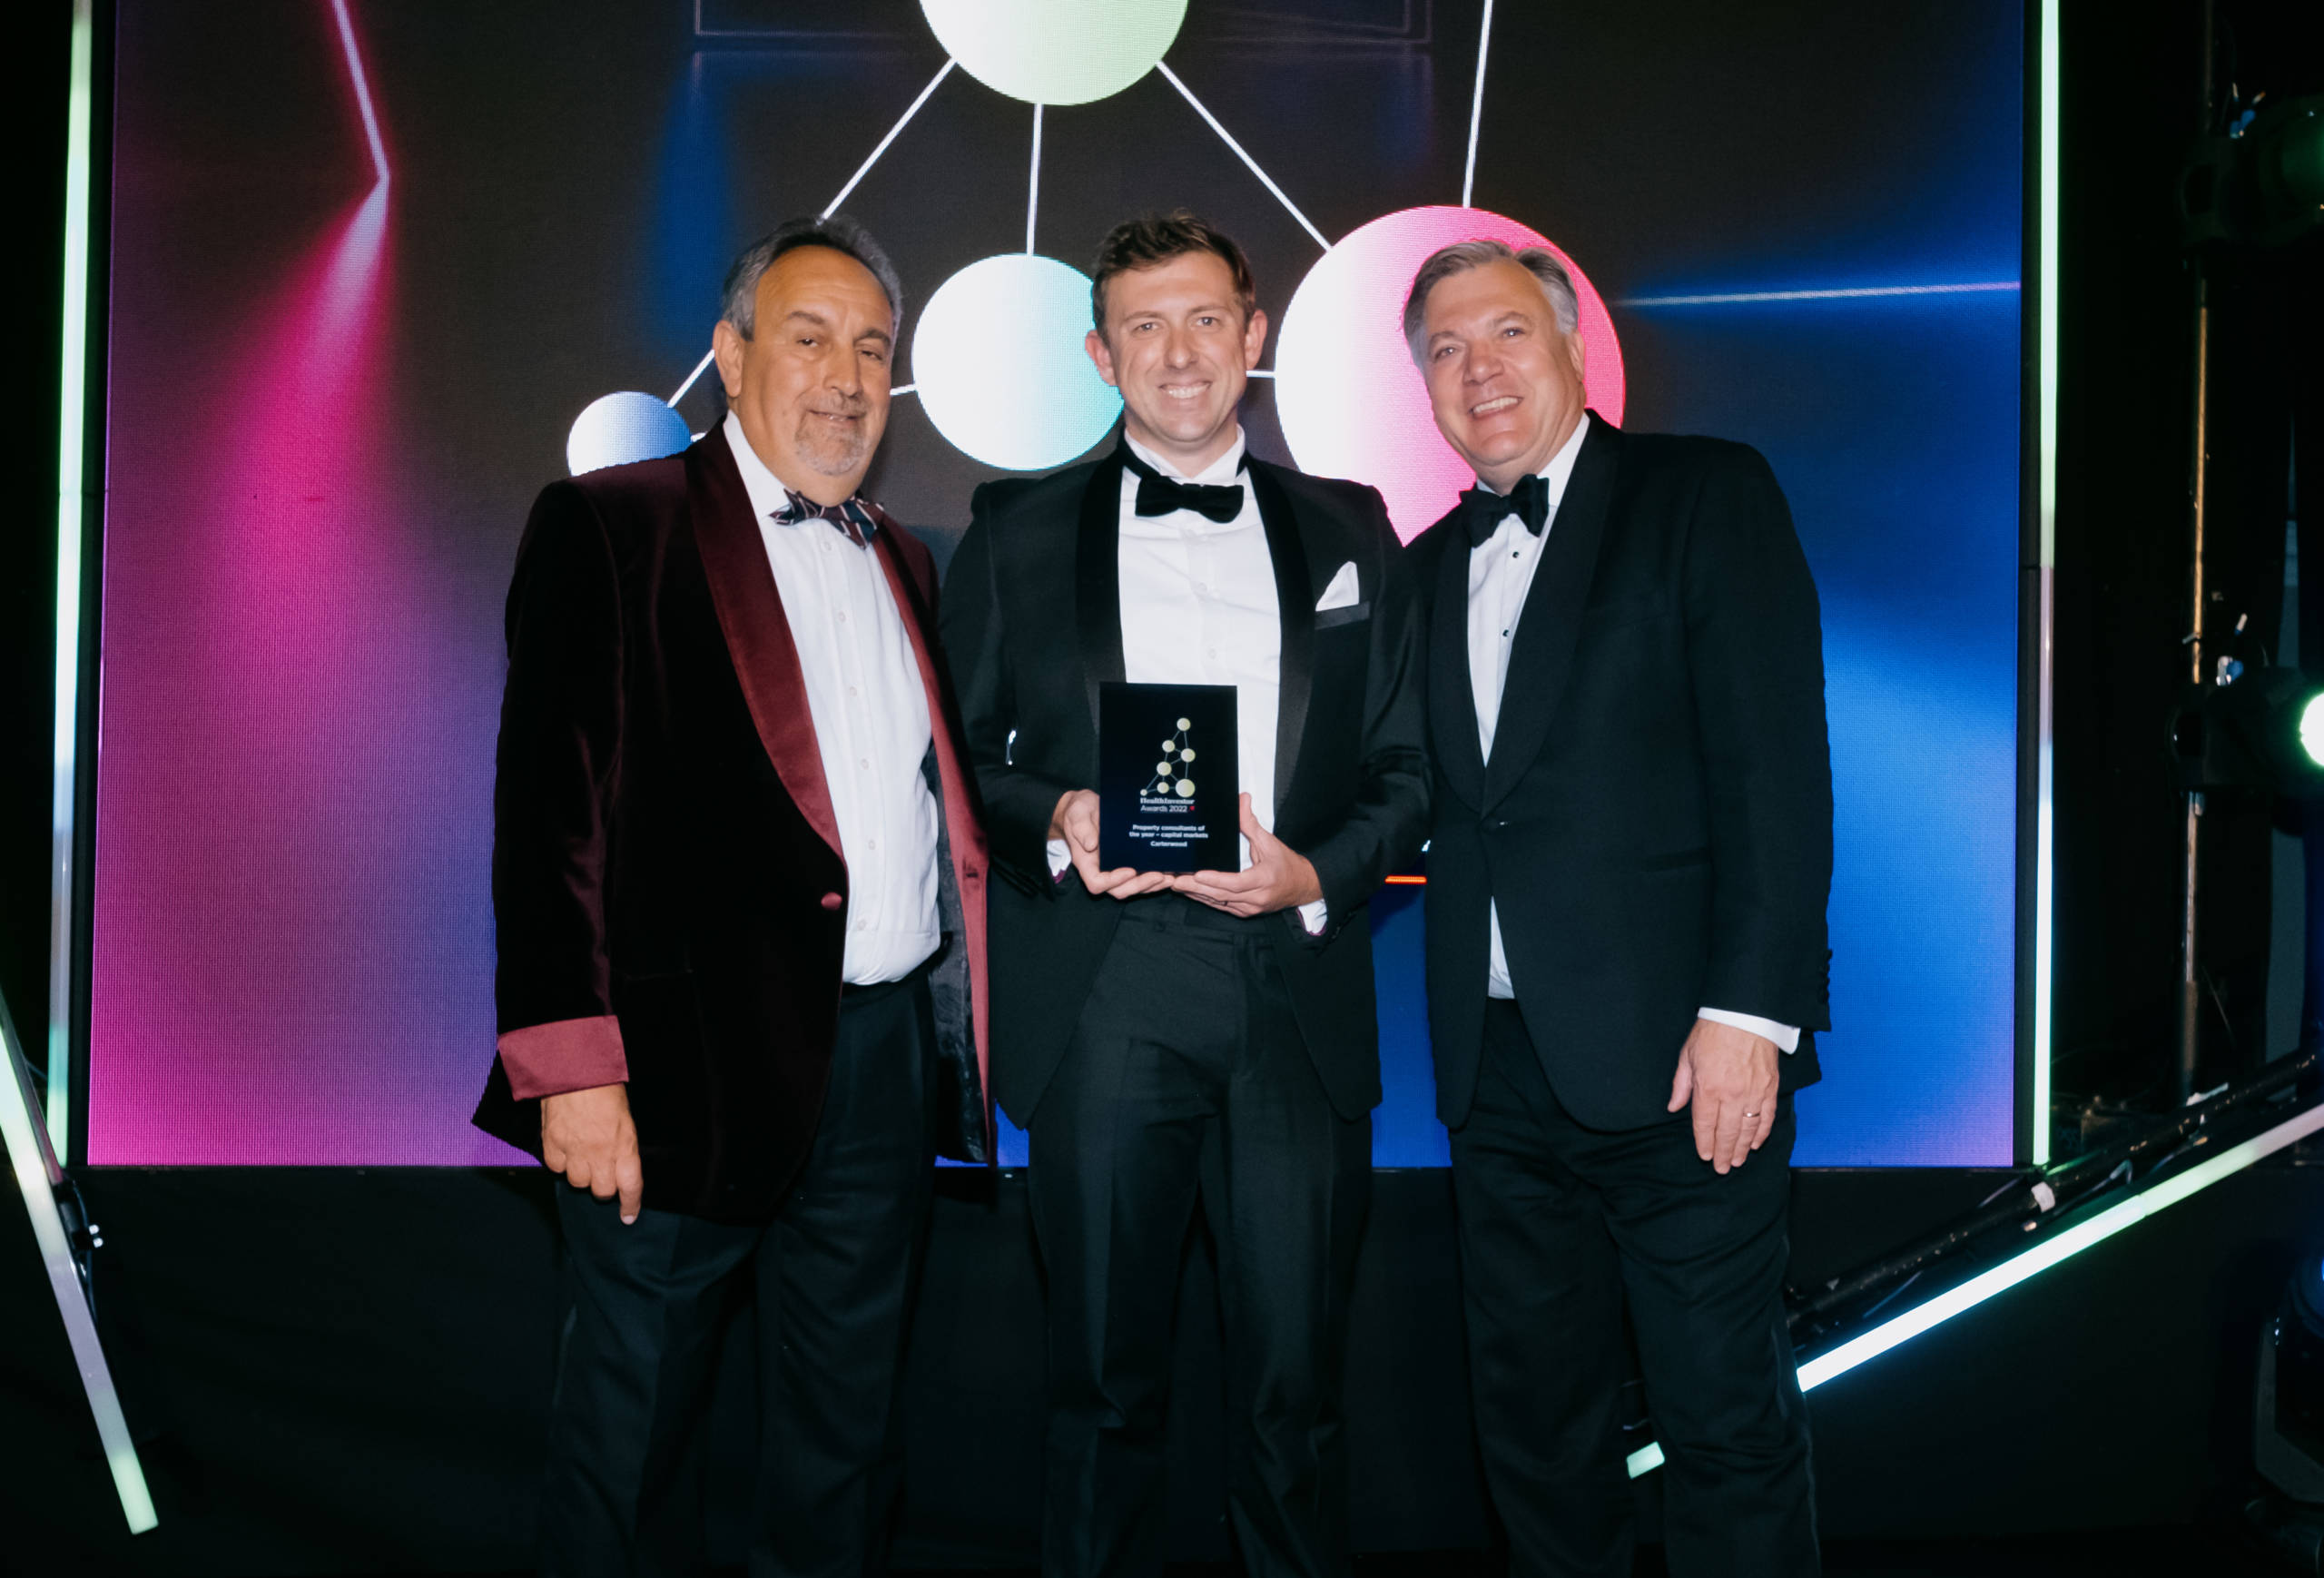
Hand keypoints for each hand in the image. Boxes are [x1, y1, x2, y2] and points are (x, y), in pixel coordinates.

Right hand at [541, 1083, 643, 1222]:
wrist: (574, 1068)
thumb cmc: (605, 1087)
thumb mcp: (625, 1117)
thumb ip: (622, 1144)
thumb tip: (618, 1165)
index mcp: (624, 1144)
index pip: (630, 1186)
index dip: (630, 1204)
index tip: (628, 1216)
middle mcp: (600, 1153)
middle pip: (601, 1191)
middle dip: (603, 1186)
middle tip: (602, 1170)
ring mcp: (574, 1150)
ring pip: (576, 1182)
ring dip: (581, 1173)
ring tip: (582, 1152)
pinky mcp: (552, 1144)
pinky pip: (555, 1167)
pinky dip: (560, 1162)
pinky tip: (565, 1146)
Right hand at [1050, 788, 1172, 899]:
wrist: (1087, 808)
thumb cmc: (1079, 812)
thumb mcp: (1078, 815)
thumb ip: (1082, 829)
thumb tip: (1090, 845)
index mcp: (1086, 863)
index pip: (1096, 882)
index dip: (1113, 881)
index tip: (1130, 870)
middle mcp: (1101, 870)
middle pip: (1119, 889)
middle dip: (1140, 885)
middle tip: (1159, 875)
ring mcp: (1115, 868)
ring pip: (1132, 886)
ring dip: (1151, 885)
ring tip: (1169, 878)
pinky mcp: (1127, 862)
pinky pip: (1139, 876)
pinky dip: (1153, 878)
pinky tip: (1169, 872)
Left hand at [1171, 793, 1323, 916]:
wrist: (1303, 886)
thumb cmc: (1287, 865)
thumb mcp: (1271, 842)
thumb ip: (1251, 824)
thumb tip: (1241, 800)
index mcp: (1264, 880)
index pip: (1236, 883)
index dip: (1215, 880)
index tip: (1198, 874)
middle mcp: (1256, 898)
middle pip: (1221, 895)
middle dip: (1196, 888)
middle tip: (1175, 880)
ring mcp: (1250, 908)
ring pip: (1218, 903)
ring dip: (1197, 895)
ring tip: (1177, 885)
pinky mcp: (1245, 912)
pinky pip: (1222, 907)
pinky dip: (1205, 899)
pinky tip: (1191, 892)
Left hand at [1665, 1018, 1778, 1174]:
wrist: (1745, 1014)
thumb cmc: (1713, 1032)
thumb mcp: (1687, 1055)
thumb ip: (1681, 1085)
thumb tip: (1674, 1107)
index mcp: (1708, 1087)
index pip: (1704, 1124)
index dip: (1705, 1143)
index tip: (1706, 1156)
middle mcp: (1732, 1095)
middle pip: (1727, 1133)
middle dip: (1724, 1153)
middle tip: (1723, 1169)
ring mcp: (1754, 1093)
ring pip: (1748, 1129)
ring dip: (1743, 1148)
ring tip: (1738, 1161)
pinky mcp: (1770, 1088)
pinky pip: (1767, 1117)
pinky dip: (1762, 1132)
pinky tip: (1757, 1143)